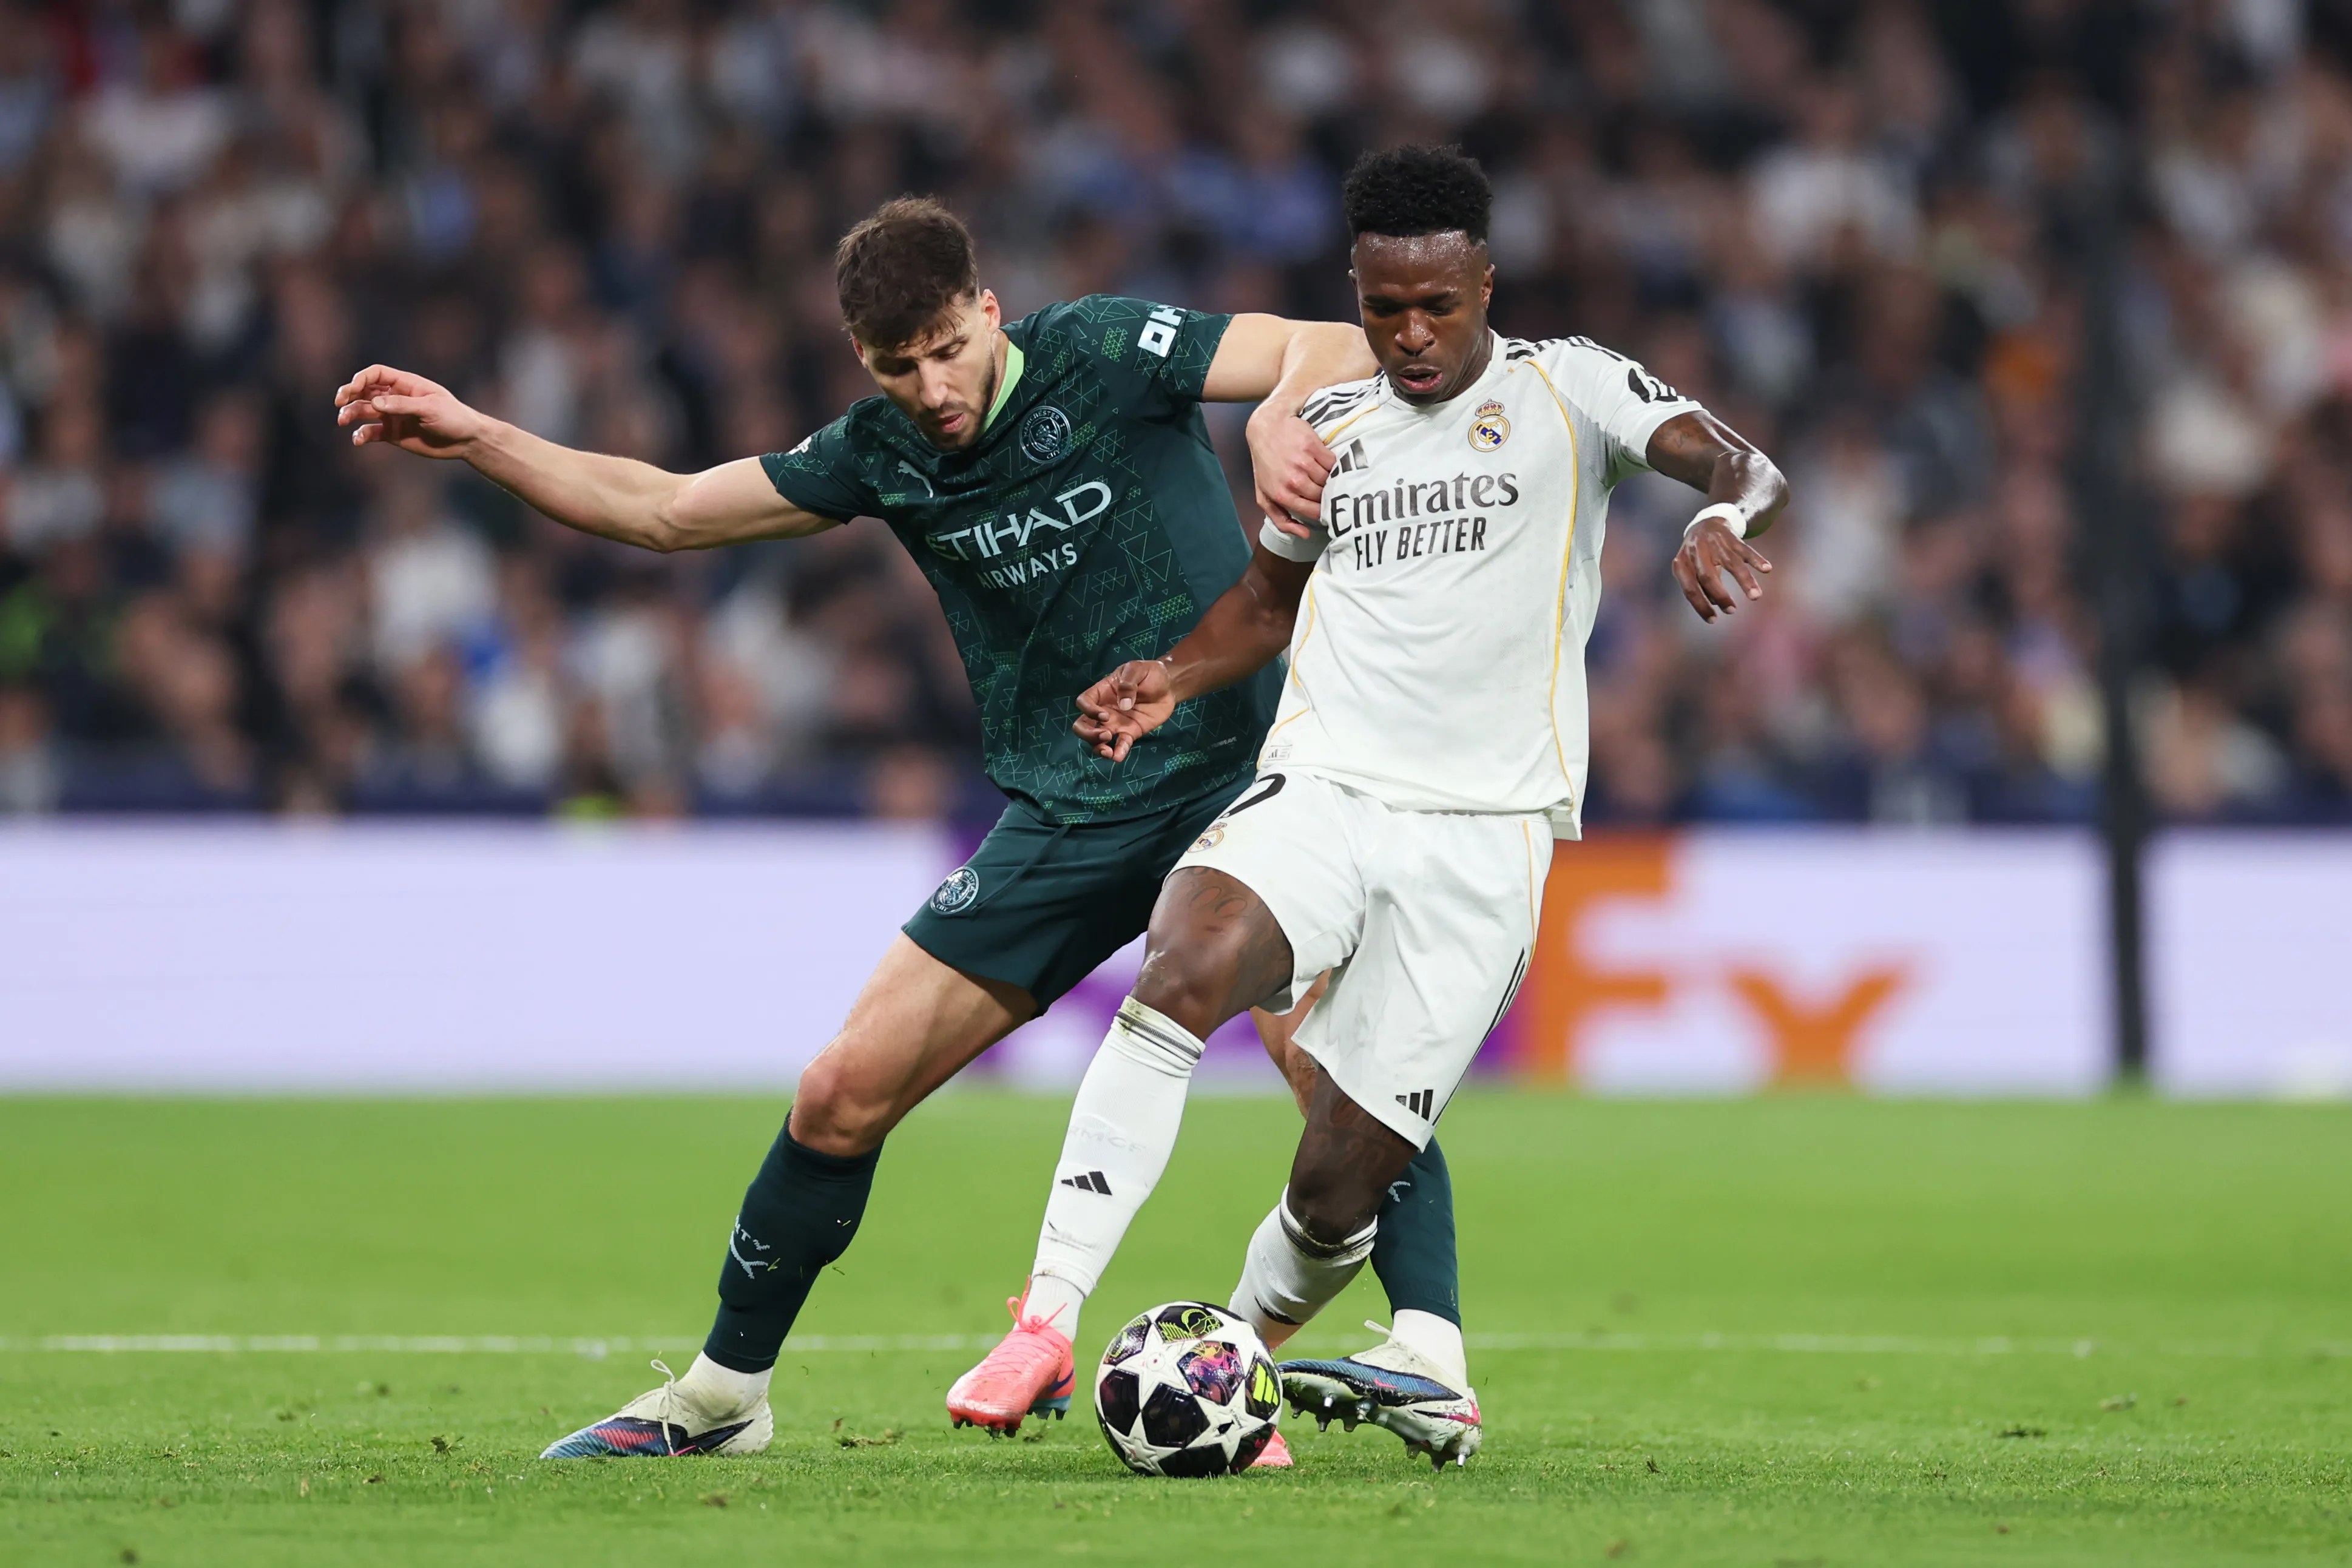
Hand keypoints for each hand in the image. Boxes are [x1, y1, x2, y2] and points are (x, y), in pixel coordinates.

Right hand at [334, 365, 486, 457]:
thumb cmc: (453, 417)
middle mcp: (395, 398)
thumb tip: (374, 402)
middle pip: (363, 390)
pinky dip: (361, 435)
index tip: (352, 389)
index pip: (375, 374)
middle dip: (348, 394)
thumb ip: (402, 405)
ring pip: (363, 411)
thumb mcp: (430, 408)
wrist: (466, 441)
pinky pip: (370, 432)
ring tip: (343, 421)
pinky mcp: (392, 434)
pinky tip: (358, 440)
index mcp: (405, 384)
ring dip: (350, 414)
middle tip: (339, 402)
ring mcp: (392, 416)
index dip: (360, 379)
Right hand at [1073, 658, 1176, 761]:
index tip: (1105, 715)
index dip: (1089, 710)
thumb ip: (1128, 684)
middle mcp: (1105, 710)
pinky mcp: (1130, 733)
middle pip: (1083, 725)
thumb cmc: (1149, 673)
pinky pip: (1120, 745)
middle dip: (1088, 734)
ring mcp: (1116, 723)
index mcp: (1102, 692)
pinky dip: (1118, 752)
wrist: (1169, 686)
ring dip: (1098, 748)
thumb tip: (1124, 705)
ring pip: (1097, 740)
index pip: (1084, 702)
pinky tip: (1119, 756)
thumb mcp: (1137, 669)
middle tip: (1105, 735)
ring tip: (1109, 752)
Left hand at [1245, 406, 1333, 538]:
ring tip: (1322, 473)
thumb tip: (1305, 534)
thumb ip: (1281, 519)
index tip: (1325, 507)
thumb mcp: (1264, 495)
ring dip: (1329, 478)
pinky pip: (1332, 462)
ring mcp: (1303, 463)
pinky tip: (1322, 460)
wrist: (1266, 428)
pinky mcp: (1313, 447)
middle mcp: (1293, 480)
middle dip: (1326, 494)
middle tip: (1325, 488)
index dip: (1323, 511)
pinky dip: (1331, 463)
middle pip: (1323, 496)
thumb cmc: (1265, 464)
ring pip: (1329, 479)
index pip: (1313, 512)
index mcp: (1282, 495)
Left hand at [1672, 513, 1772, 622]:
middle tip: (1732, 610)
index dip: (1700, 606)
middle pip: (1707, 577)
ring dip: (1745, 581)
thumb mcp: (1691, 568)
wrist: (1706, 522)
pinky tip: (1767, 569)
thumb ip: (1700, 585)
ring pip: (1731, 563)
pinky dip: (1757, 559)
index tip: (1713, 620)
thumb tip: (1712, 603)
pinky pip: (1745, 549)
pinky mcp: (1731, 537)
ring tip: (1756, 597)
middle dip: (1721, 596)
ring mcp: (1714, 543)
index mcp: (1682, 562)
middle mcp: (1696, 551)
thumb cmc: (1697, 554)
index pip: (1689, 589)